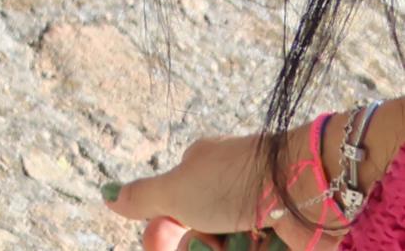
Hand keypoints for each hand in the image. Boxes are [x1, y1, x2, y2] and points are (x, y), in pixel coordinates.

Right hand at [108, 128, 316, 247]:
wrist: (306, 188)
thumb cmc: (236, 182)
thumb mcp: (175, 189)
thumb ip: (141, 196)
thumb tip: (108, 196)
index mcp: (198, 172)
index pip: (169, 211)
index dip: (161, 234)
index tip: (157, 247)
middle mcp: (227, 194)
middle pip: (199, 236)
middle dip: (200, 246)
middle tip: (210, 243)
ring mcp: (257, 217)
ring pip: (229, 246)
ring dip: (231, 249)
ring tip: (247, 242)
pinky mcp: (282, 237)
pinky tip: (261, 243)